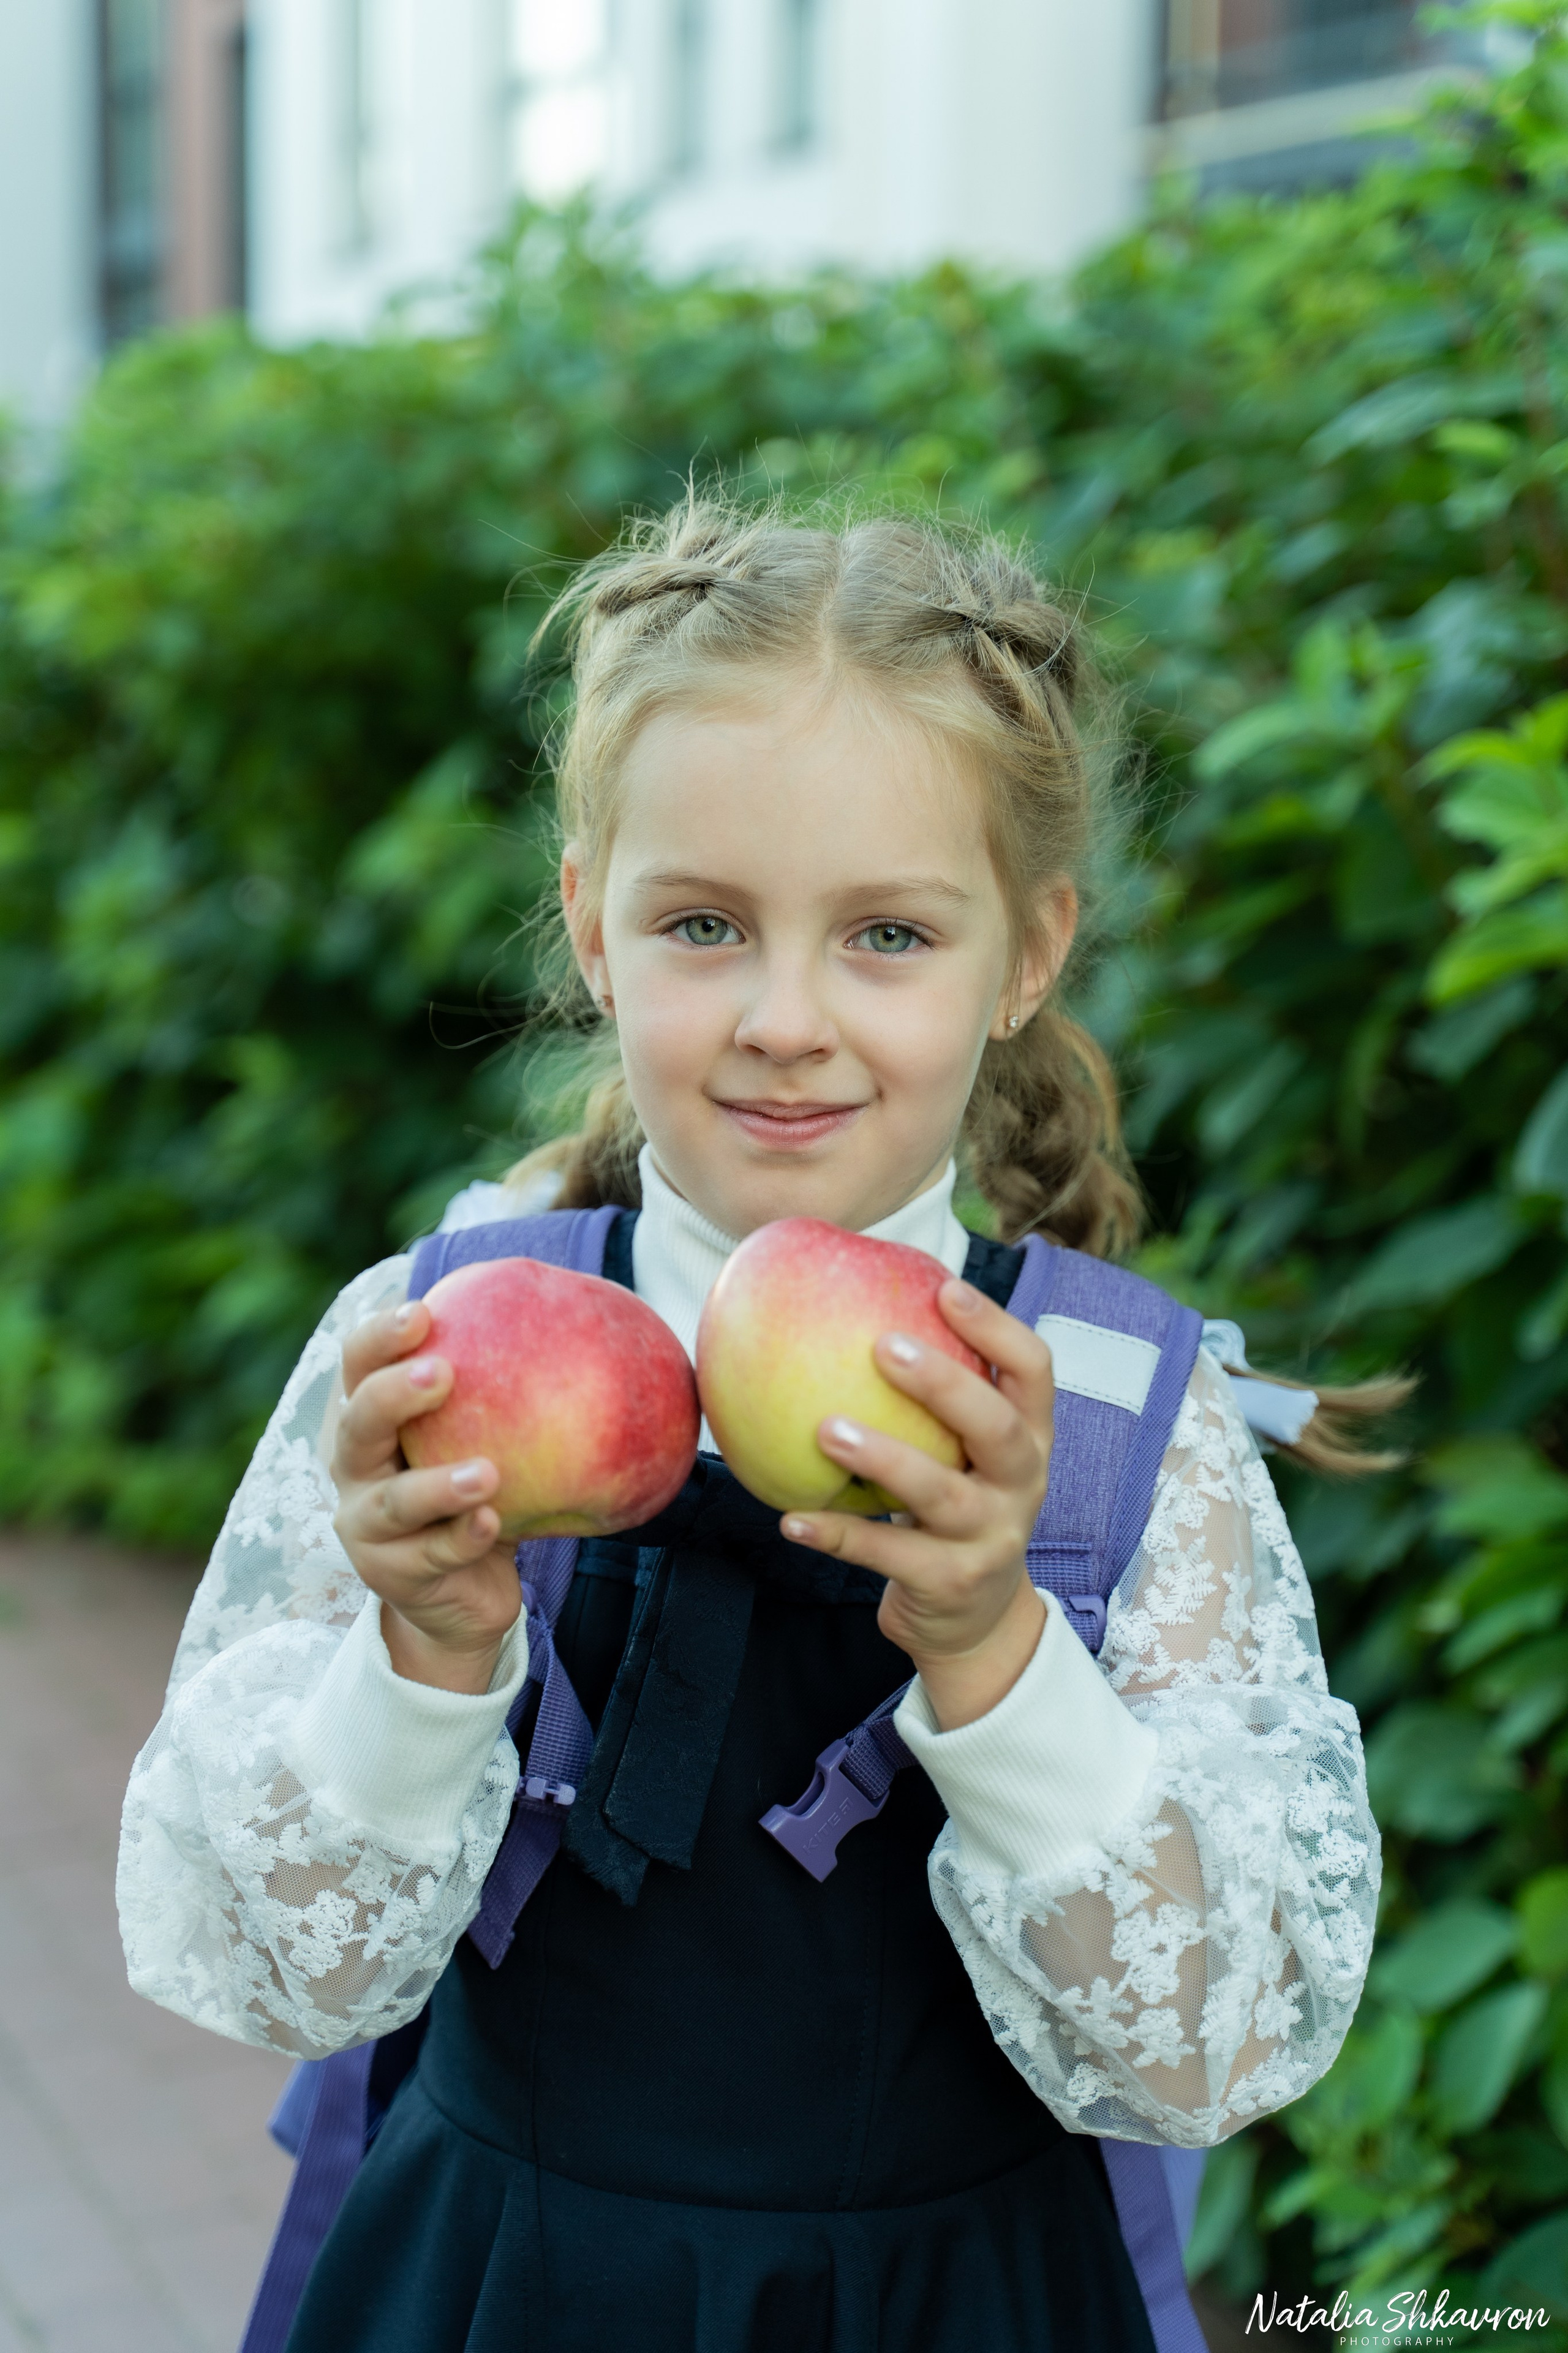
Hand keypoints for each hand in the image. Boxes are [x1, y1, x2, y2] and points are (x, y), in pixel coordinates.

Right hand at [331, 1298, 521, 1693]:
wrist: (462, 1594)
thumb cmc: (476, 1493)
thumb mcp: (481, 1437)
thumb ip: (497, 1389)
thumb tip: (575, 1309)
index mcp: (371, 1420)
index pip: (358, 1366)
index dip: (379, 1337)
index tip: (423, 1312)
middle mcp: (354, 1468)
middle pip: (358, 1424)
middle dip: (394, 1395)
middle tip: (443, 1372)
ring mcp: (366, 1526)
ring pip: (394, 1501)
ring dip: (438, 1484)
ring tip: (487, 1473)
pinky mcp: (391, 1575)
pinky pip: (432, 1555)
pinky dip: (463, 1537)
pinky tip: (491, 1523)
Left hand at [781, 1279, 1053, 1729]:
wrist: (978, 1621)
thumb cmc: (957, 1508)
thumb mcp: (967, 1454)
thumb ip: (935, 1401)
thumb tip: (852, 1311)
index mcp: (1031, 1438)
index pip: (1034, 1371)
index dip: (997, 1327)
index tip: (944, 1287)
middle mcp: (1023, 1484)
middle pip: (998, 1427)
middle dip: (945, 1384)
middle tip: (882, 1346)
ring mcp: (991, 1537)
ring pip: (940, 1493)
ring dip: (883, 1457)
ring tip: (826, 1430)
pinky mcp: (951, 1583)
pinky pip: (887, 1554)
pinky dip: (837, 1536)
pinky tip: (791, 1519)